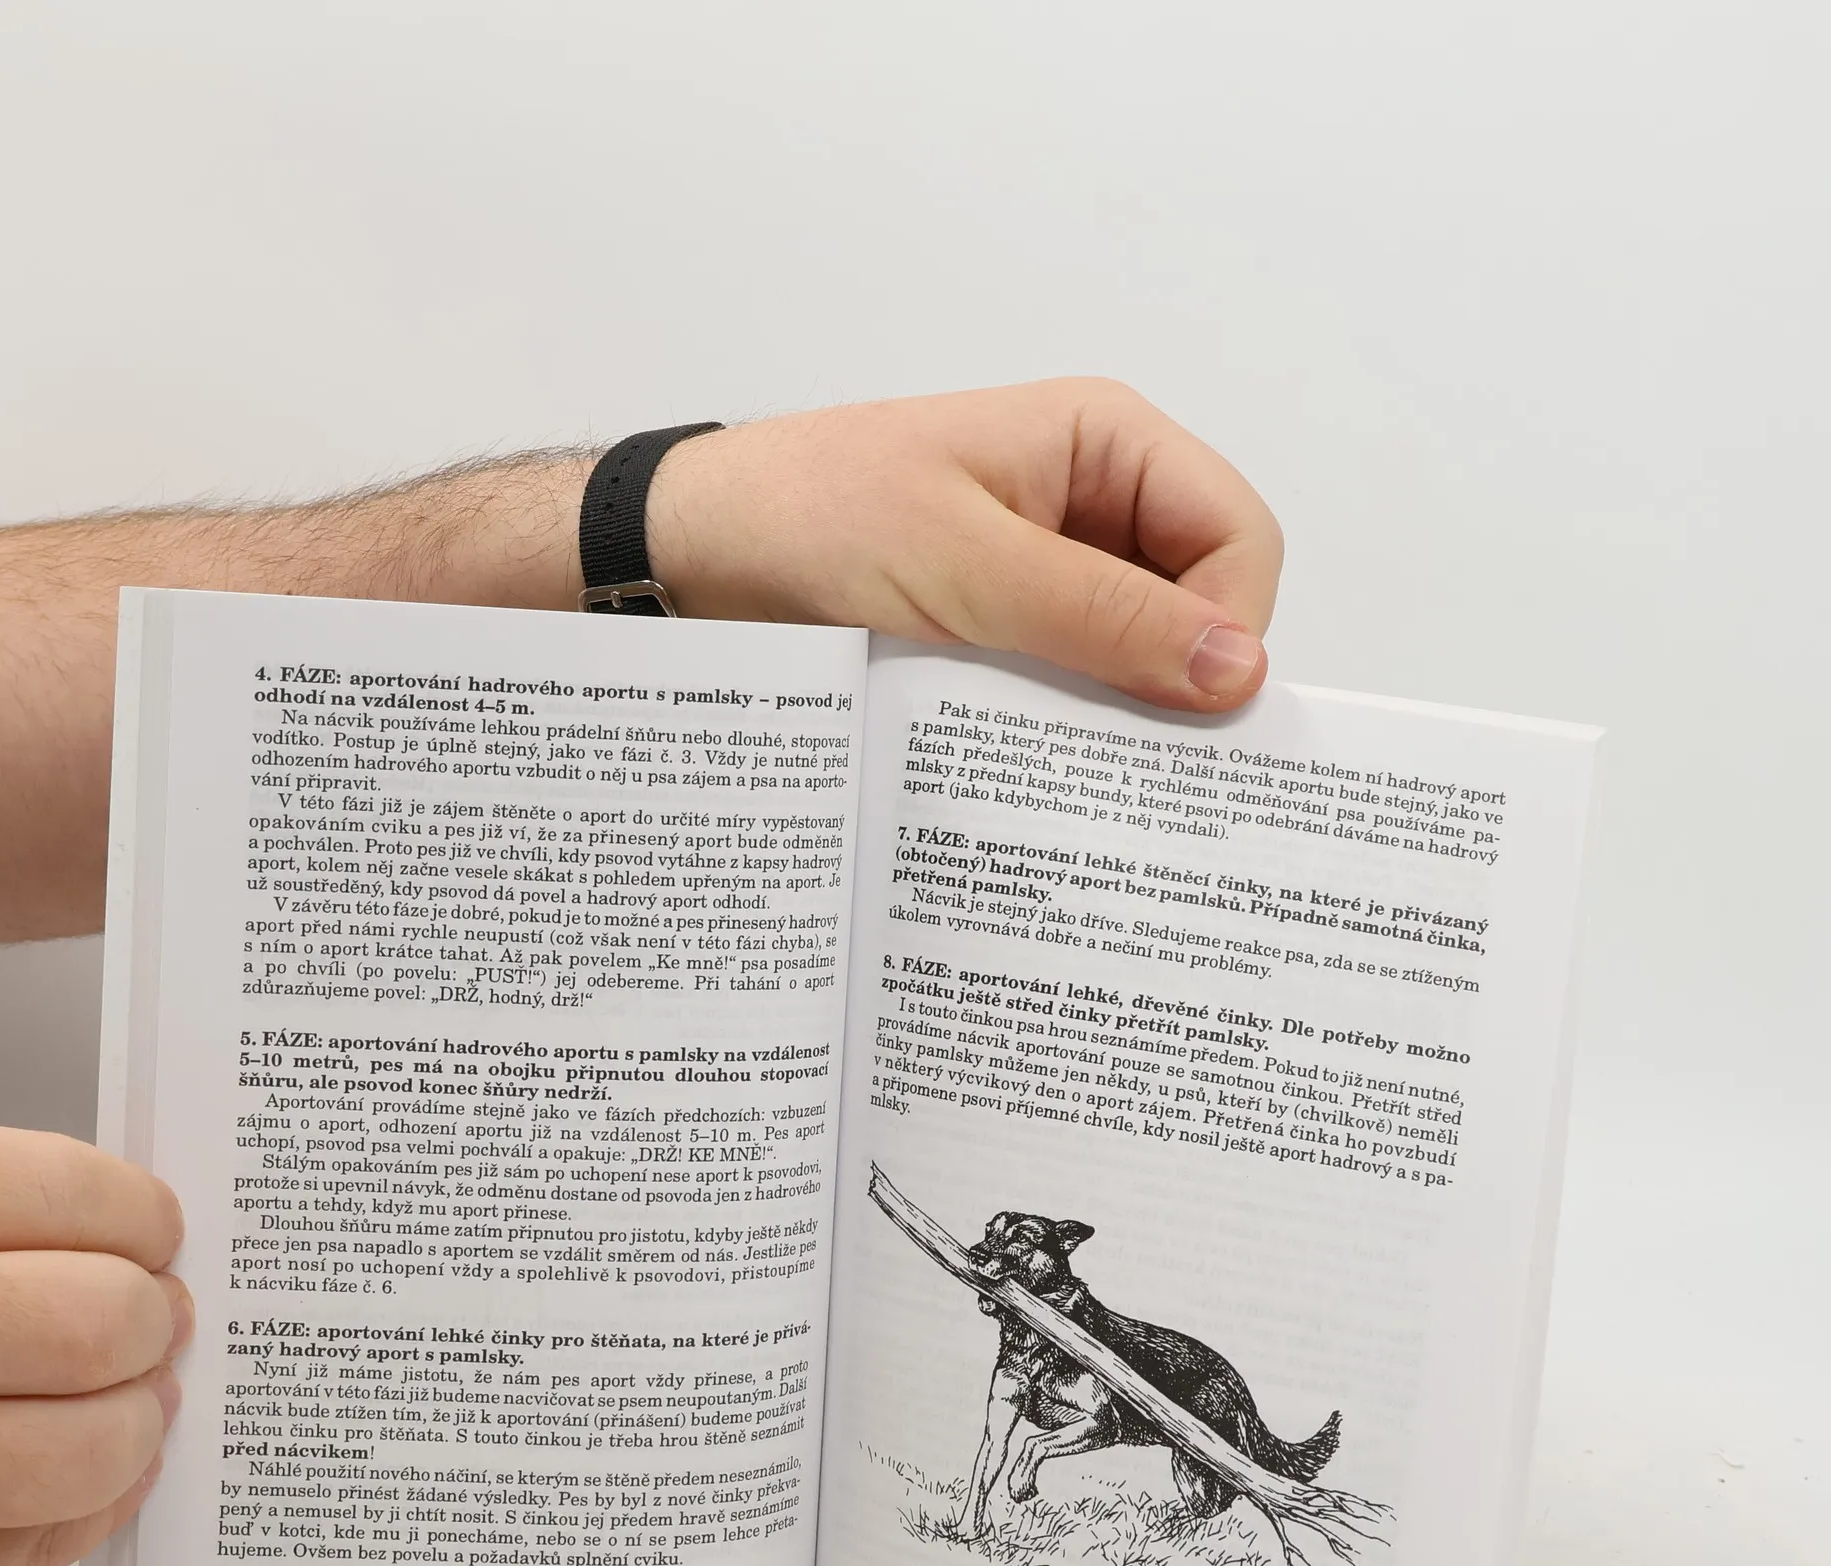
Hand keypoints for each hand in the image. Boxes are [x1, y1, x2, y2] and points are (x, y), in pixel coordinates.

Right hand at [0, 1128, 188, 1565]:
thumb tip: (113, 1242)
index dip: (110, 1205)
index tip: (157, 1226)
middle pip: (65, 1324)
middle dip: (143, 1322)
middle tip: (160, 1320)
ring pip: (57, 1455)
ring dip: (132, 1428)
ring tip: (141, 1403)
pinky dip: (79, 1520)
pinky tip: (100, 1484)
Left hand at [645, 378, 1281, 711]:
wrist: (691, 553)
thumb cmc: (809, 518)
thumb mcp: (963, 565)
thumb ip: (1102, 616)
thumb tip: (1236, 669)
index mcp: (1104, 442)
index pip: (1238, 537)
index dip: (1229, 624)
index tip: (1185, 709)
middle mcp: (1093, 503)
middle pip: (1202, 603)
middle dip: (1178, 678)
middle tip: (1127, 755)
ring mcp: (1051, 572)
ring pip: (1142, 657)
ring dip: (1117, 711)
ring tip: (1064, 757)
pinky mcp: (1008, 631)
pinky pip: (1076, 684)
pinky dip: (1067, 725)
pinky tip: (1031, 758)